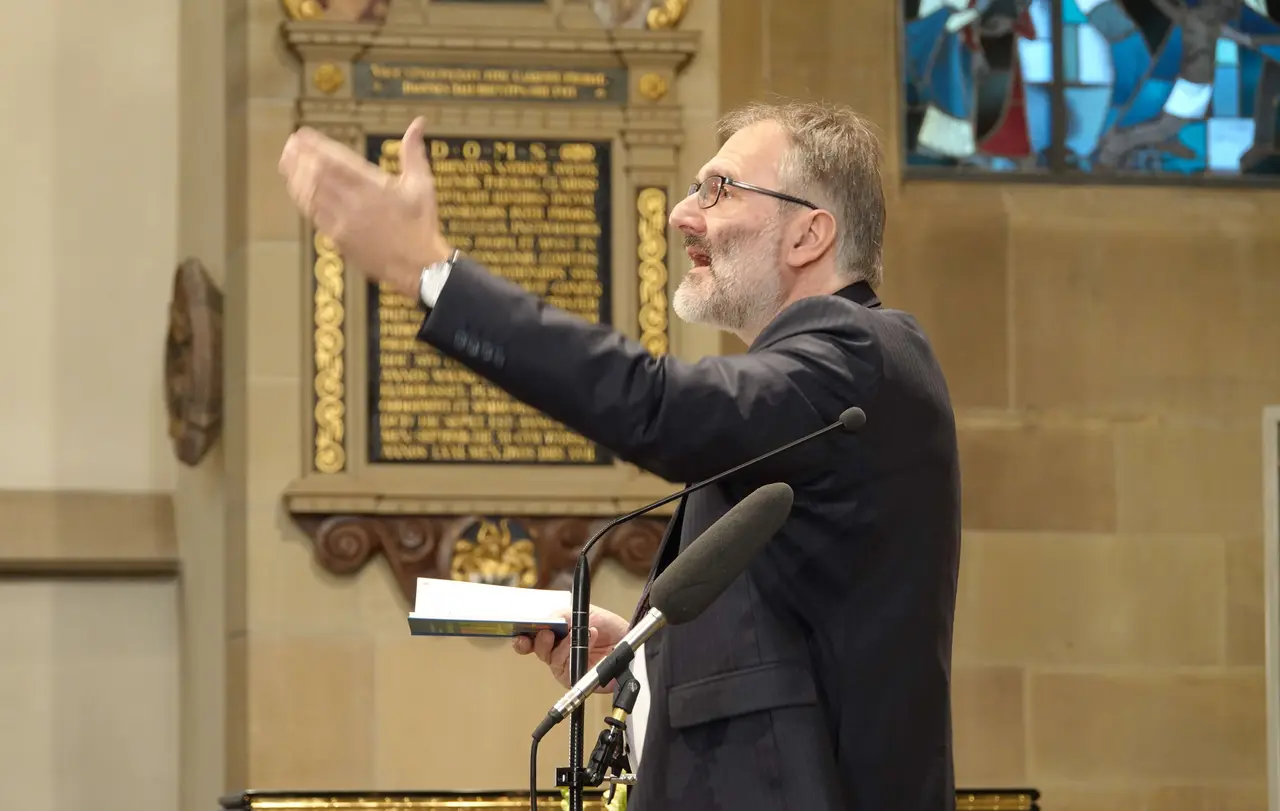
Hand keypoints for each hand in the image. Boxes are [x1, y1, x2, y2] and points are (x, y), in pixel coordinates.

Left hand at [277, 116, 449, 298]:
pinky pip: (314, 215)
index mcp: (374, 186)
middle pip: (317, 175)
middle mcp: (355, 202)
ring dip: (295, 176)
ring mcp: (344, 222)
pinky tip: (297, 190)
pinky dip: (302, 199)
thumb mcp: (421, 184)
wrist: (418, 265)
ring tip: (286, 161)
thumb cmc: (421, 224)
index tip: (303, 134)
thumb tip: (418, 123)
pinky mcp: (339, 238)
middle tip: (290, 144)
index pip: (336, 160)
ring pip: (311, 195)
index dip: (316, 145)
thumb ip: (413, 152)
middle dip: (300, 157)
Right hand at [513, 605, 630, 689]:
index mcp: (554, 638)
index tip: (522, 633)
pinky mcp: (578, 679)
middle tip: (549, 633)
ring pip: (555, 660)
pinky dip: (579, 652)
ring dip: (568, 644)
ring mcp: (567, 668)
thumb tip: (549, 619)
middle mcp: (557, 654)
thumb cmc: (608, 627)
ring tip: (584, 632)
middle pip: (539, 652)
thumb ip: (563, 615)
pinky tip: (590, 638)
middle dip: (542, 641)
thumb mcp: (584, 613)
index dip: (523, 638)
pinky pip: (570, 670)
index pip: (531, 641)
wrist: (628, 639)